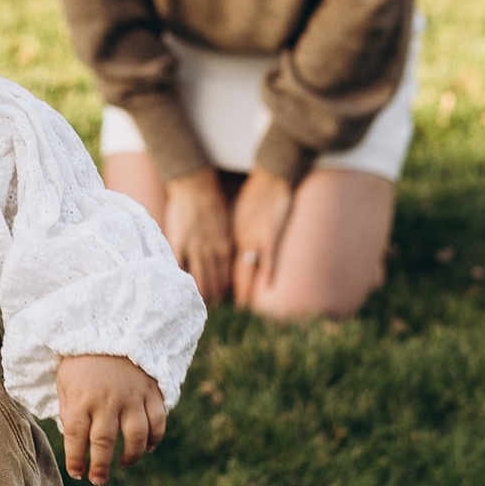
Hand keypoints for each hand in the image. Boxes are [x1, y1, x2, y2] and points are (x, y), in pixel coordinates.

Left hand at [55, 353, 166, 485]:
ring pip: (136, 436)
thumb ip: (69, 410)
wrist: (113, 325)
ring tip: (123, 463)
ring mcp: (132, 396)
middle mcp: (107, 399)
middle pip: (104, 442)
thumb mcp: (65, 381)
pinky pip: (157, 422)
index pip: (76, 438)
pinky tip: (146, 447)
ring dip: (130, 456)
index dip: (76, 460)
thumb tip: (74, 439)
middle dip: (101, 467)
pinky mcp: (152, 391)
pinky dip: (154, 439)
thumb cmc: (83, 360)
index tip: (77, 473)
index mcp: (81, 398)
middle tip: (98, 480)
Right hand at [162, 169, 234, 304]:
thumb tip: (222, 266)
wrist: (195, 187)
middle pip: (211, 282)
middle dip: (209, 297)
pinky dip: (178, 277)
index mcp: (224, 247)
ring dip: (195, 292)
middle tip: (204, 306)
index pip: (224, 278)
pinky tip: (175, 285)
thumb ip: (222, 247)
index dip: (220, 291)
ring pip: (196, 278)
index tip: (217, 299)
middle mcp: (210, 250)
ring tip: (191, 301)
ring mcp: (193, 247)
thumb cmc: (211, 205)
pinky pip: (178, 265)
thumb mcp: (224, 228)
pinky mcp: (177, 242)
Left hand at [229, 167, 294, 308]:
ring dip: (245, 288)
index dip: (218, 281)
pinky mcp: (270, 233)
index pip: (222, 264)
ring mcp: (255, 237)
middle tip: (225, 310)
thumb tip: (232, 250)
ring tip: (242, 307)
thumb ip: (235, 233)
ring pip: (247, 268)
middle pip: (232, 270)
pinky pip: (268, 256)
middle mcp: (240, 239)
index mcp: (231, 235)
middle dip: (229, 291)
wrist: (270, 175)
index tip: (213, 297)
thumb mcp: (238, 215)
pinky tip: (266, 287)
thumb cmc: (254, 193)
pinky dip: (267, 272)